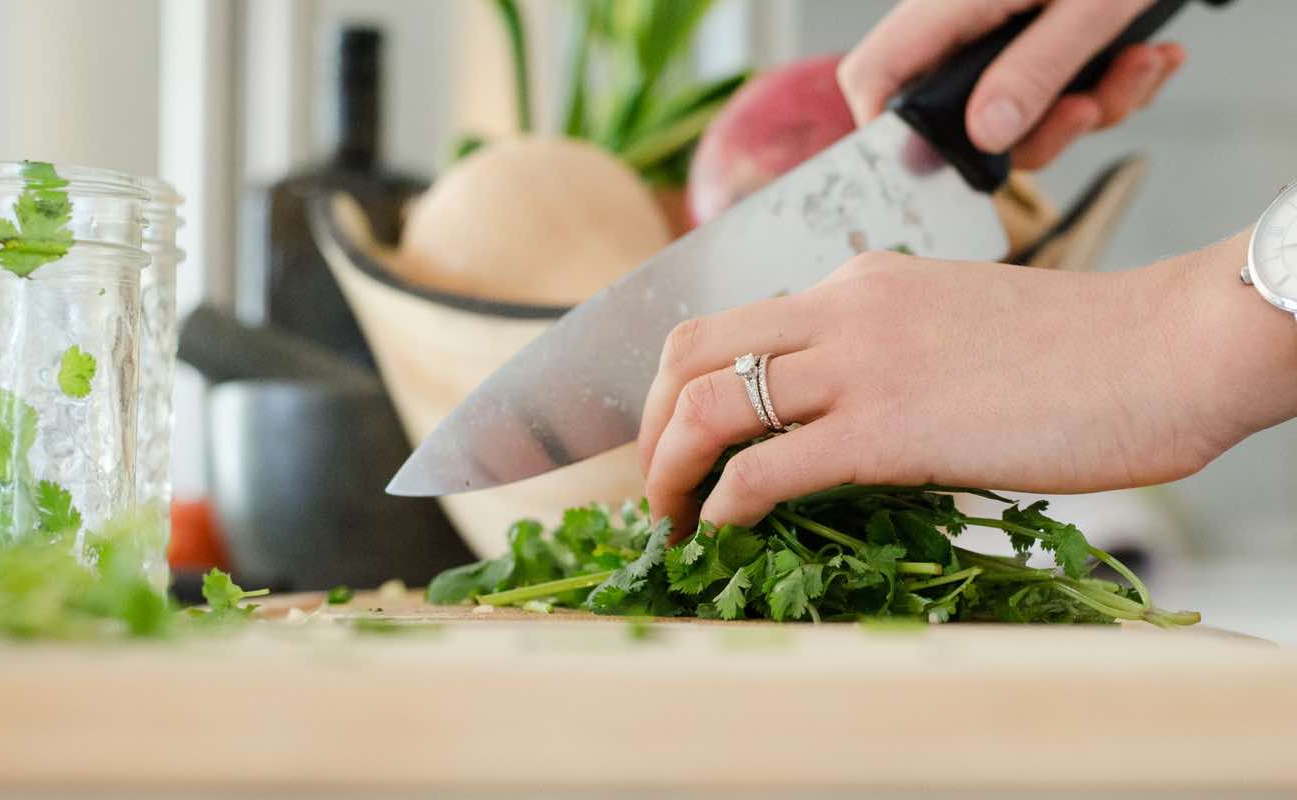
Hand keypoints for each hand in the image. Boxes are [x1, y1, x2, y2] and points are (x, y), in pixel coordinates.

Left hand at [638, 233, 1296, 537]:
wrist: (1163, 350)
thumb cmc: (1076, 353)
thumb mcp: (951, 325)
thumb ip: (881, 354)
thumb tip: (831, 422)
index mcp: (854, 284)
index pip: (727, 325)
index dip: (676, 387)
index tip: (676, 442)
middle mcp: (839, 309)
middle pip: (688, 353)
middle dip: (648, 427)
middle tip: (654, 486)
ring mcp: (859, 365)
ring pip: (707, 407)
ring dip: (667, 472)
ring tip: (670, 522)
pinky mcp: (887, 429)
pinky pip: (765, 469)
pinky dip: (722, 505)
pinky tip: (722, 531)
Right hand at [837, 0, 1186, 168]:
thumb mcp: (1090, 6)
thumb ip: (1036, 70)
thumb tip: (988, 137)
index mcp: (952, 4)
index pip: (876, 76)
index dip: (890, 133)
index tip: (942, 167)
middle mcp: (965, 20)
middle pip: (960, 113)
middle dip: (1040, 130)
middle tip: (1088, 109)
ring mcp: (1002, 29)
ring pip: (1020, 110)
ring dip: (1091, 105)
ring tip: (1140, 64)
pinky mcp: (1039, 34)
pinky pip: (1057, 87)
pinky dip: (1108, 83)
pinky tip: (1148, 54)